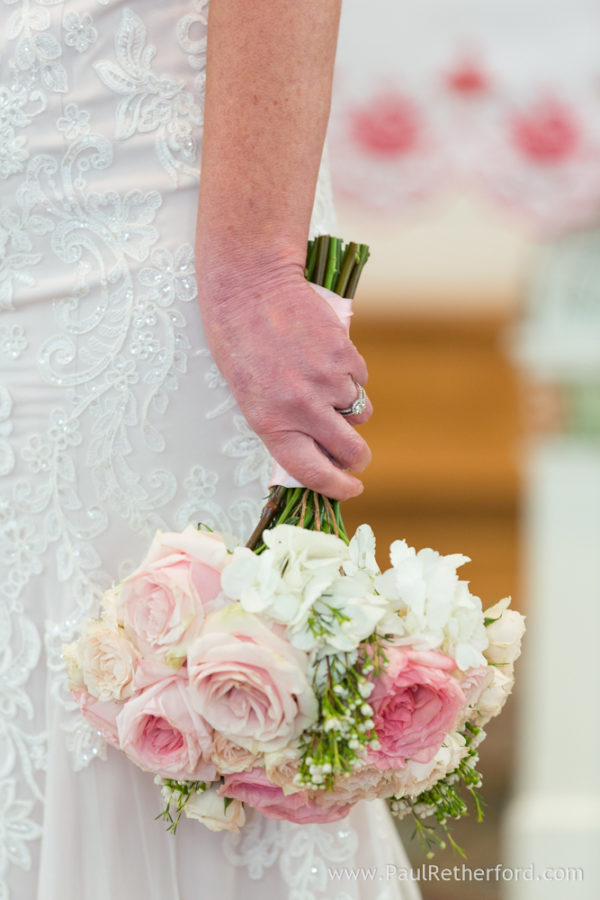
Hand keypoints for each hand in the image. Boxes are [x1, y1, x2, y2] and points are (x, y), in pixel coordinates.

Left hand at [198, 260, 372, 499]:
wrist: (251, 288)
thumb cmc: (241, 345)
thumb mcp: (252, 396)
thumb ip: (285, 426)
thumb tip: (321, 452)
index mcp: (272, 423)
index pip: (312, 472)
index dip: (336, 487)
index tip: (351, 490)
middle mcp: (303, 407)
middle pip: (351, 450)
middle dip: (358, 457)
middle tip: (356, 456)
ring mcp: (327, 380)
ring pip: (359, 412)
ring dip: (349, 406)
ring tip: (322, 382)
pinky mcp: (345, 353)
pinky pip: (360, 378)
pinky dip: (350, 374)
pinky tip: (325, 355)